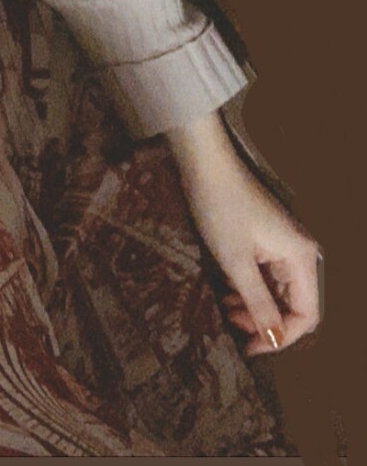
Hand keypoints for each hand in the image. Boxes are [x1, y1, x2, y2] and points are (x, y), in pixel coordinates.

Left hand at [165, 111, 321, 355]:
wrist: (204, 162)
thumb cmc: (220, 208)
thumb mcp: (236, 262)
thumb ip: (258, 304)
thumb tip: (274, 341)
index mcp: (301, 258)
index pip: (307, 315)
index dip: (281, 337)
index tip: (251, 347)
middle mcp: (299, 252)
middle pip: (292, 304)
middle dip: (264, 321)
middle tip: (232, 326)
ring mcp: (283, 244)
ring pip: (276, 291)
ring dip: (253, 305)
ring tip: (225, 309)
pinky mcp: (266, 238)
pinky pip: (265, 274)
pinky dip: (248, 287)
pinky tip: (226, 292)